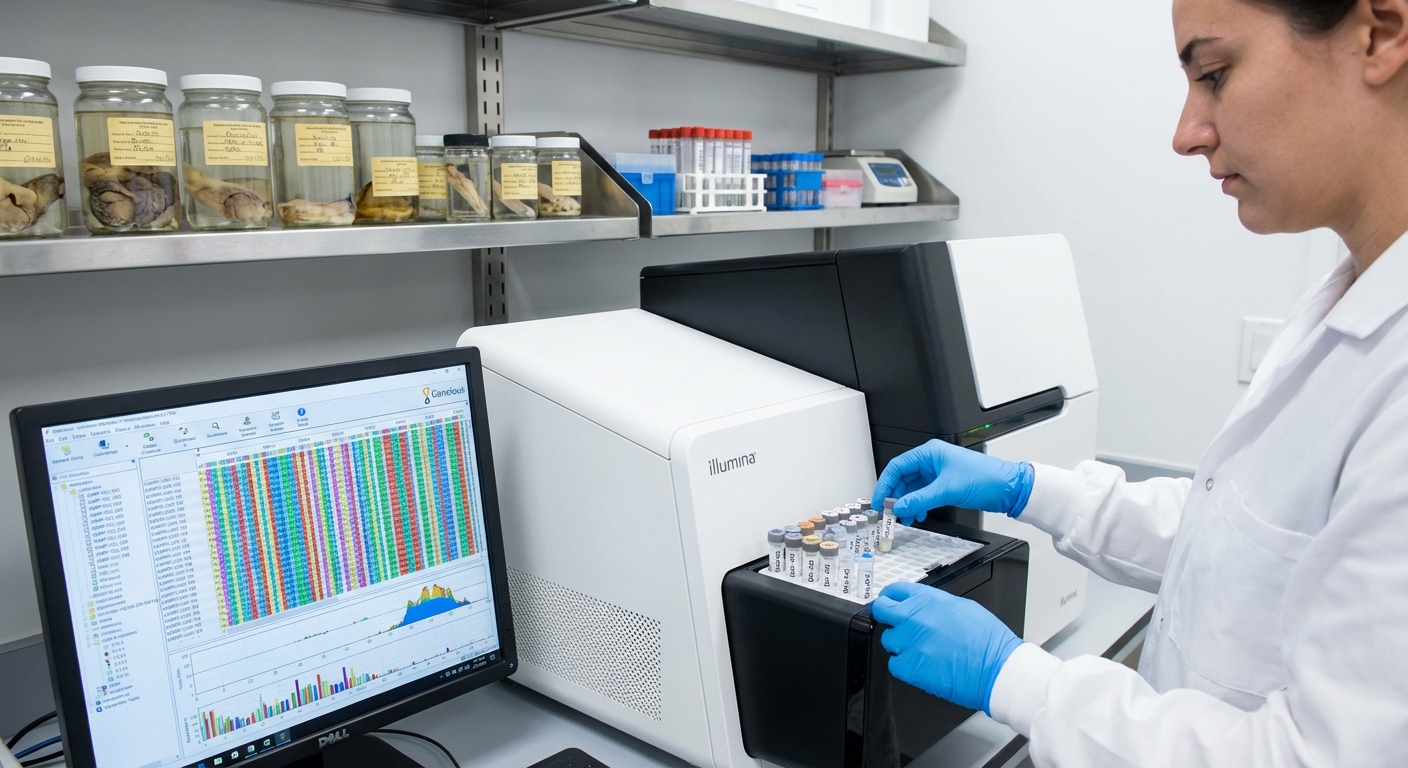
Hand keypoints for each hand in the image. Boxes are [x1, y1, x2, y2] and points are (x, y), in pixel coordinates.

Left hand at [871, 582, 1022, 713]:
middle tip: (896, 624)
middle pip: (882, 610)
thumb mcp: (963, 607)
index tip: (890, 602)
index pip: (894, 590)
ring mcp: (909, 642)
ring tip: (923, 650)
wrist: (997, 669)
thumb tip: (923, 607)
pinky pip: (895, 664)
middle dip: (887, 616)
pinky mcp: (909, 667)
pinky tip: (923, 665)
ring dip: (900, 644)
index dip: (890, 597)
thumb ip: (935, 605)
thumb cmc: (988, 641)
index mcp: (928, 600)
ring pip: (889, 640)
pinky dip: (905, 666)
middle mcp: (915, 618)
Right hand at [872, 439, 1033, 524]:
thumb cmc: (985, 478)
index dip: (885, 484)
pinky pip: (924, 494)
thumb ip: (920, 500)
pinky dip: (918, 504)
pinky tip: (918, 514)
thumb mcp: (947, 490)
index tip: (878, 501)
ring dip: (907, 502)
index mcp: (930, 453)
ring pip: (913, 488)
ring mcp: (939, 473)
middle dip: (895, 496)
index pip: (897, 467)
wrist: (1009, 487)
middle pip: (903, 478)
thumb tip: (899, 507)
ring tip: (905, 517)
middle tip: (889, 512)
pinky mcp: (946, 484)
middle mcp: (932, 461)